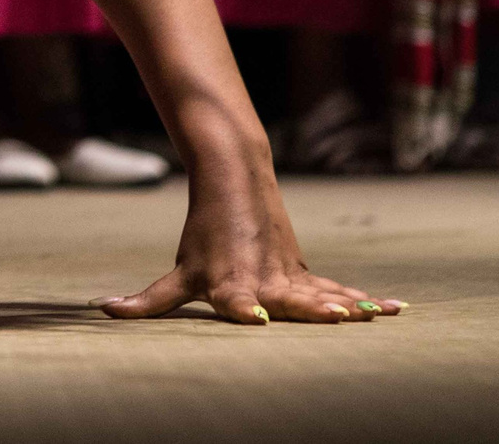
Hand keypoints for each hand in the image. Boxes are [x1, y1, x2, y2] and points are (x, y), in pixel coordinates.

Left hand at [92, 166, 402, 324]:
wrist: (233, 180)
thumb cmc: (203, 237)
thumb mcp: (178, 274)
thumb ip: (148, 301)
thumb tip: (103, 310)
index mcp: (229, 285)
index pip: (236, 303)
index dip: (244, 311)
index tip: (256, 319)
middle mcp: (262, 282)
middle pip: (290, 301)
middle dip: (314, 311)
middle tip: (340, 319)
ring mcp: (288, 276)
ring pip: (322, 294)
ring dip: (349, 306)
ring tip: (374, 315)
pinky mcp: (306, 273)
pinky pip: (339, 289)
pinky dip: (366, 299)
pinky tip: (396, 309)